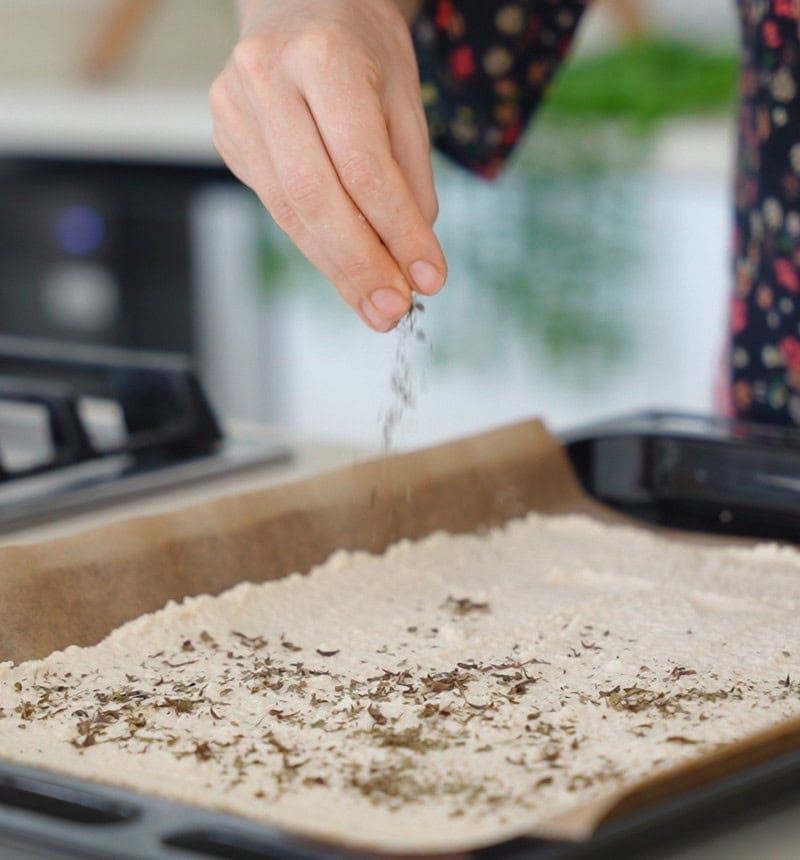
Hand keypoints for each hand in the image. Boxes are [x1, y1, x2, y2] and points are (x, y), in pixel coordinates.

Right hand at [210, 0, 445, 330]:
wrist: (300, 4)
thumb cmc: (360, 47)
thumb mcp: (405, 96)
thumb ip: (409, 175)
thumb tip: (410, 258)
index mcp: (323, 57)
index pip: (364, 167)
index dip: (398, 232)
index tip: (429, 278)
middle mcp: (266, 80)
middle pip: (315, 198)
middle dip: (360, 265)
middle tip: (393, 311)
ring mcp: (235, 110)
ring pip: (289, 212)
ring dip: (337, 268)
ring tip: (375, 305)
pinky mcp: (227, 139)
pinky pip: (278, 207)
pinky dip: (316, 244)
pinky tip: (346, 267)